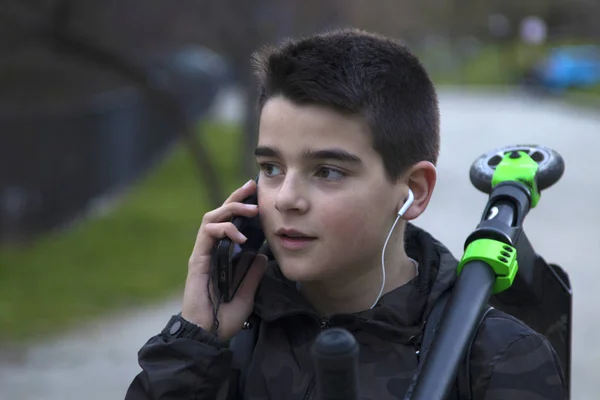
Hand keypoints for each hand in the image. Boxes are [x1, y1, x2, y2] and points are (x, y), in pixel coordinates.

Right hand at [182, 179, 267, 340]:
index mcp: (223, 256)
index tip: (257, 196)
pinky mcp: (197, 258)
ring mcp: (203, 253)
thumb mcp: (247, 293)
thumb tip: (262, 256)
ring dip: (231, 209)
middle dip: (236, 198)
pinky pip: (207, 233)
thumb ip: (252, 275)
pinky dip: (224, 229)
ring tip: (251, 210)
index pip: (231, 224)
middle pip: (221, 214)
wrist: (207, 333)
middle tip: (251, 186)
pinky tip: (239, 236)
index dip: (242, 208)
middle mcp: (211, 250)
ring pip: (212, 218)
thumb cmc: (224, 316)